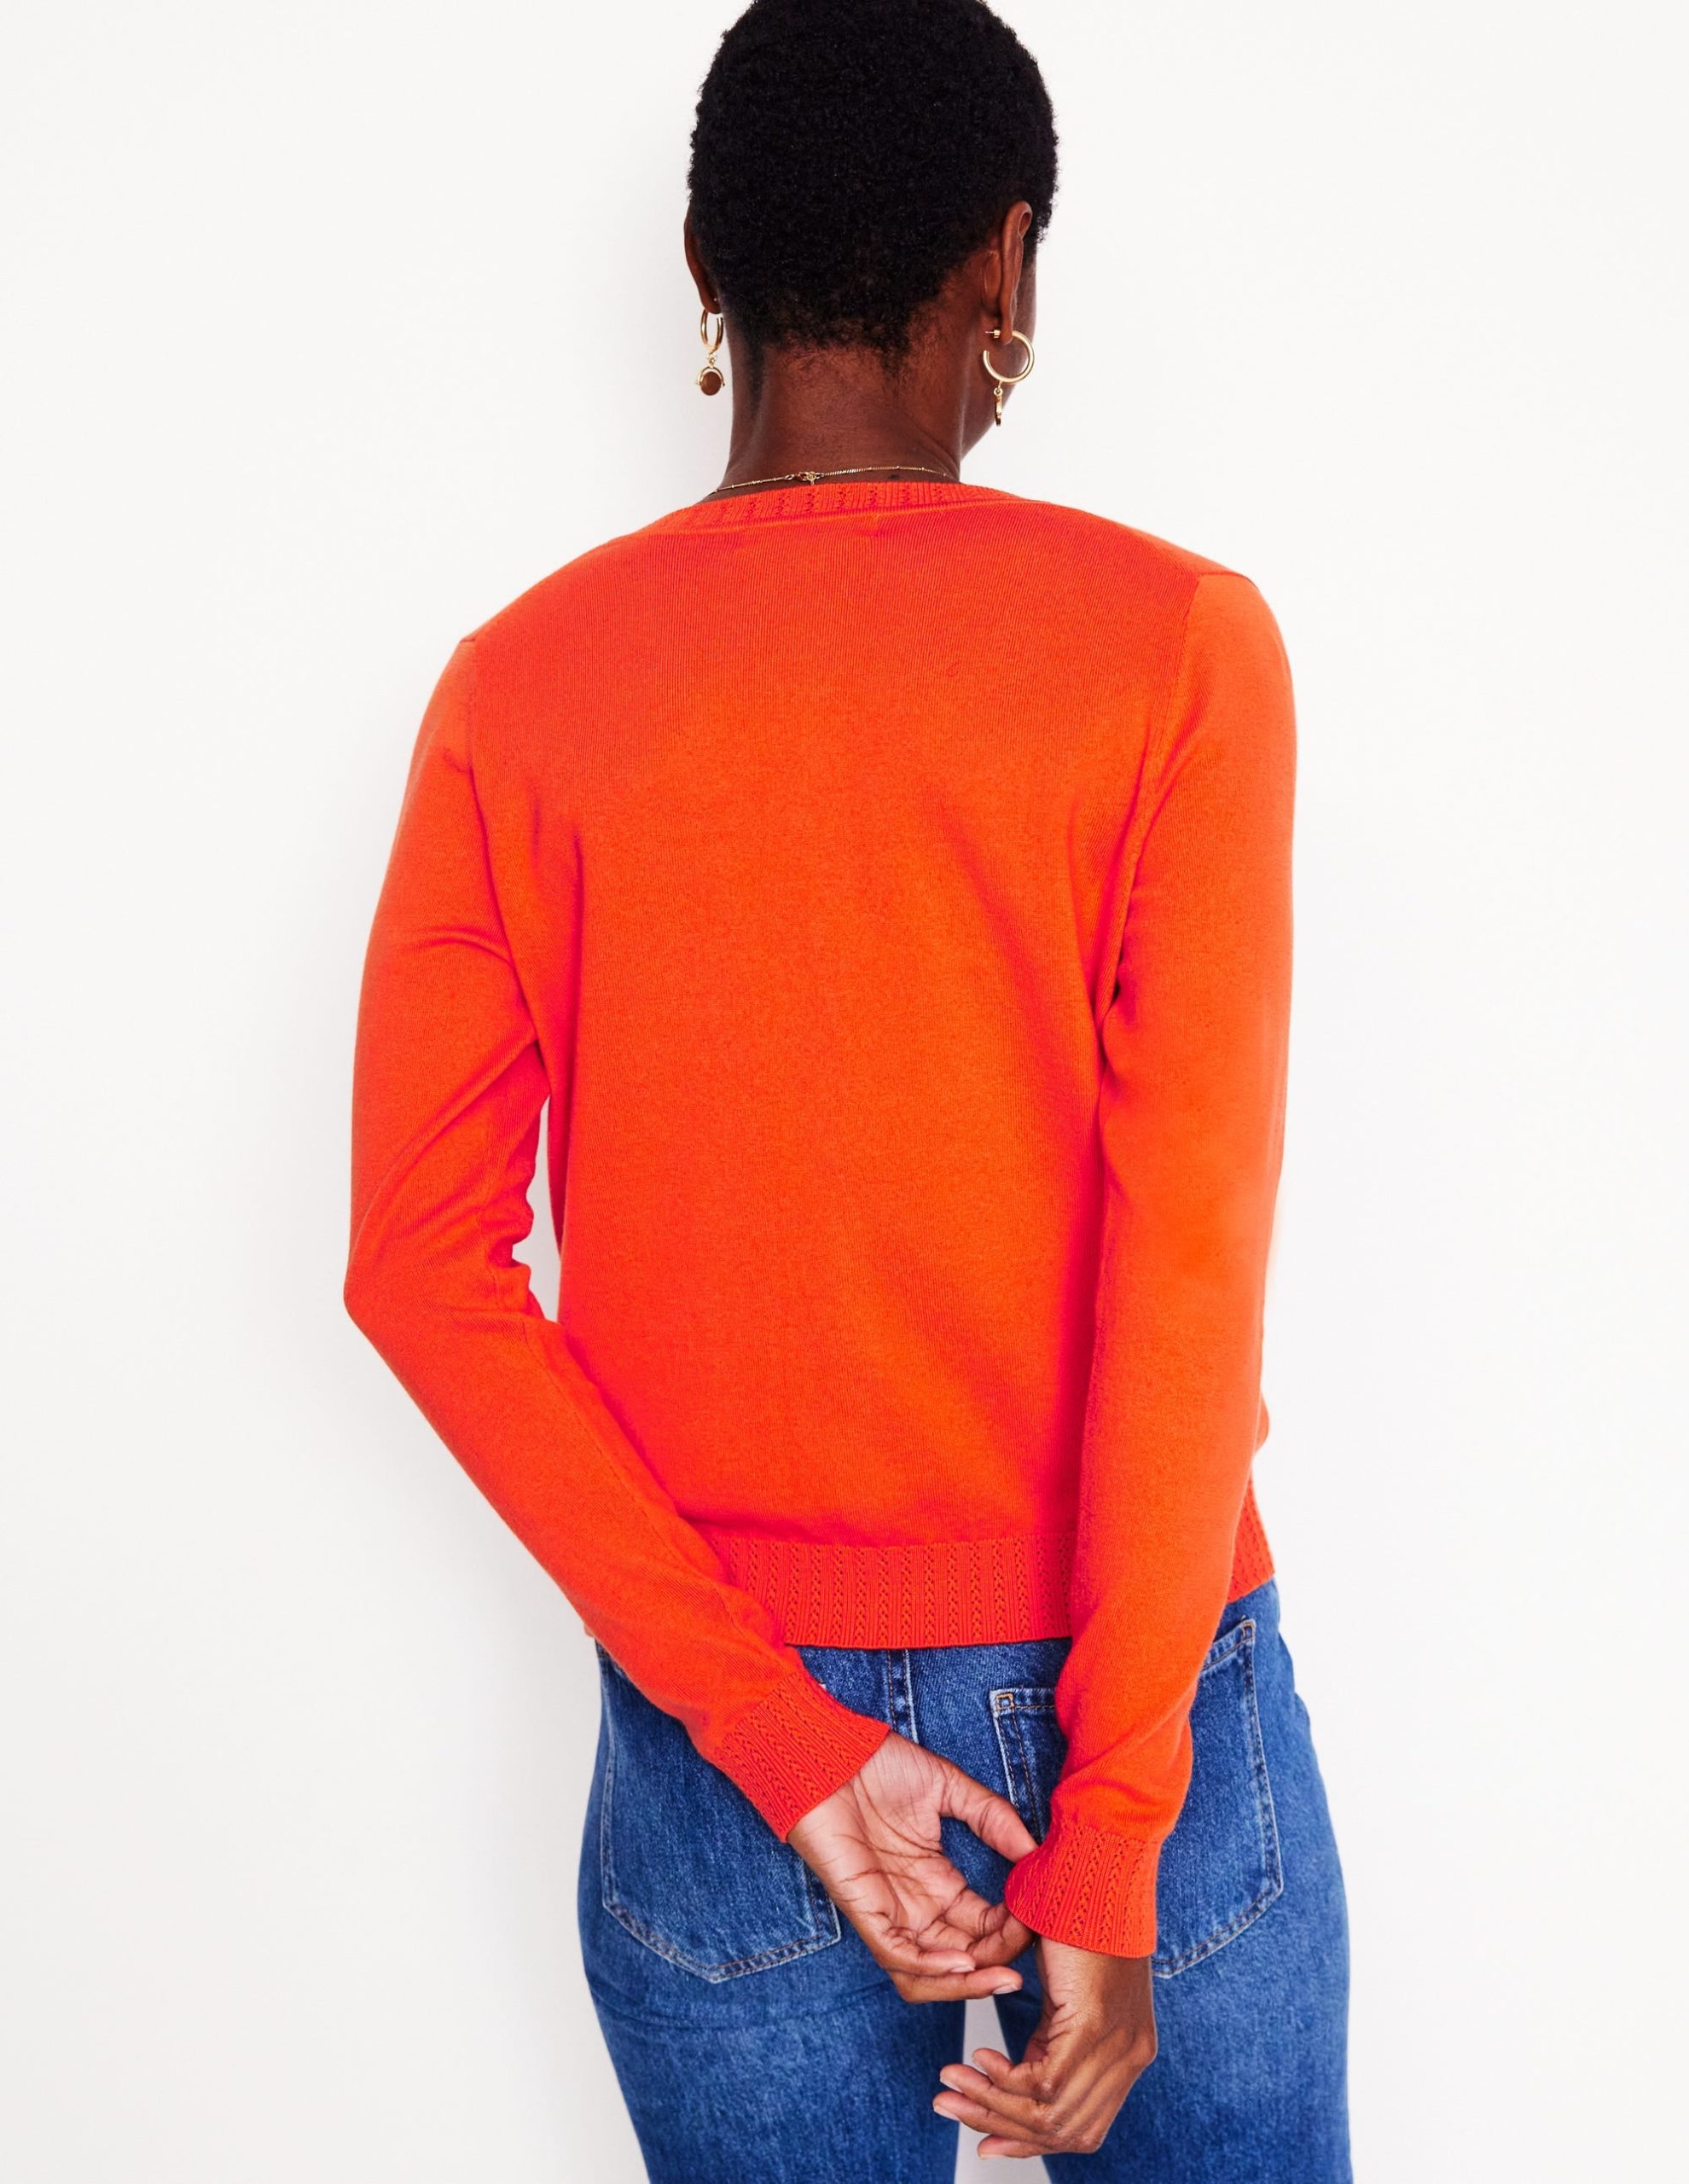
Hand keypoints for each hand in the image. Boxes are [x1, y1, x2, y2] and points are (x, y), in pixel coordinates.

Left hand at [788, 1732, 1038, 2001]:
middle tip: (1030, 1951)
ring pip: (931, 1973)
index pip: (986, 1925)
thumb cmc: (877, 1765)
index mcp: (938, 1881)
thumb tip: (1034, 1849)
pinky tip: (963, 1961)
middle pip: (965, 1957)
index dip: (1015, 1928)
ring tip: (1004, 1976)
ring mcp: (889, 1911)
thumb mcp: (948, 1787)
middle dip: (1000, 1961)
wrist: (828, 1752)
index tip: (1043, 1918)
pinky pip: (898, 1956)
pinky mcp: (863, 1911)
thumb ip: (992, 1816)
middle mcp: (916, 1905)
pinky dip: (931, 1968)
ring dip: (969, 1983)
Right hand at [932, 1936, 1156, 2158]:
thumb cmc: (1082, 1922)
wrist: (1100, 1876)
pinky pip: (1042, 2083)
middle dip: (1001, 2129)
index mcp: (1130, 2055)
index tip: (987, 2141)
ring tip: (952, 2084)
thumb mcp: (1069, 1996)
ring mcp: (1117, 2046)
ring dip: (991, 2105)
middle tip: (953, 2108)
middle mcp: (1131, 2058)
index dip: (1030, 2143)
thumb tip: (1021, 2074)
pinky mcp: (1094, 2027)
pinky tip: (978, 2059)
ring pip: (1050, 2115)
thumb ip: (1052, 2040)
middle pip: (1065, 2132)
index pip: (1083, 2129)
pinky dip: (1003, 2080)